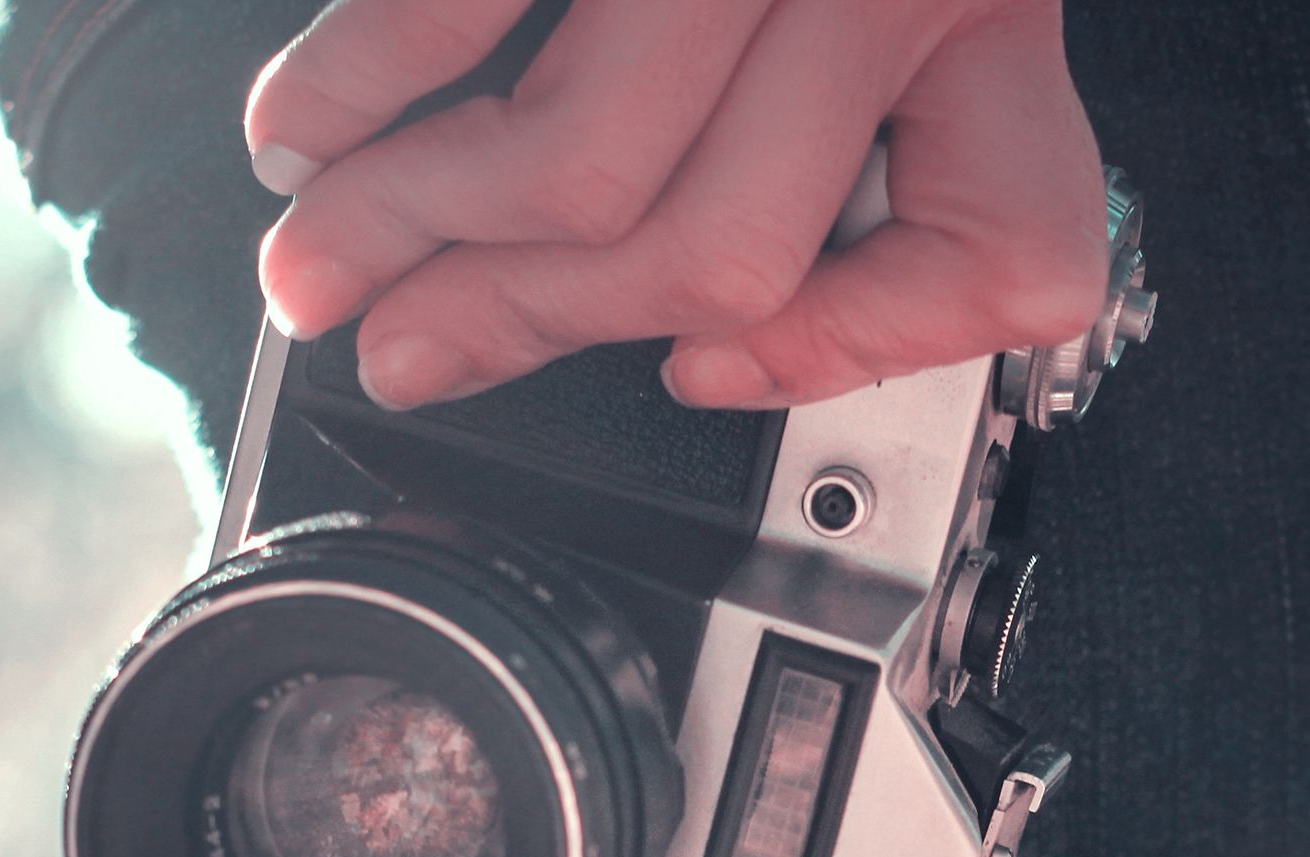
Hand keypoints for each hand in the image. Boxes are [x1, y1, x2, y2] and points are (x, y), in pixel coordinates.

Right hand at [241, 0, 1110, 410]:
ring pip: (588, 170)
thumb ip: (862, 67)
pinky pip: (464, 12)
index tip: (709, 368)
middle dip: (531, 328)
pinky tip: (305, 126)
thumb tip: (690, 267)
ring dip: (415, 236)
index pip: (1004, 260)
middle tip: (410, 349)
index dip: (859, 348)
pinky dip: (359, 88)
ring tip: (320, 265)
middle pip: (723, 249)